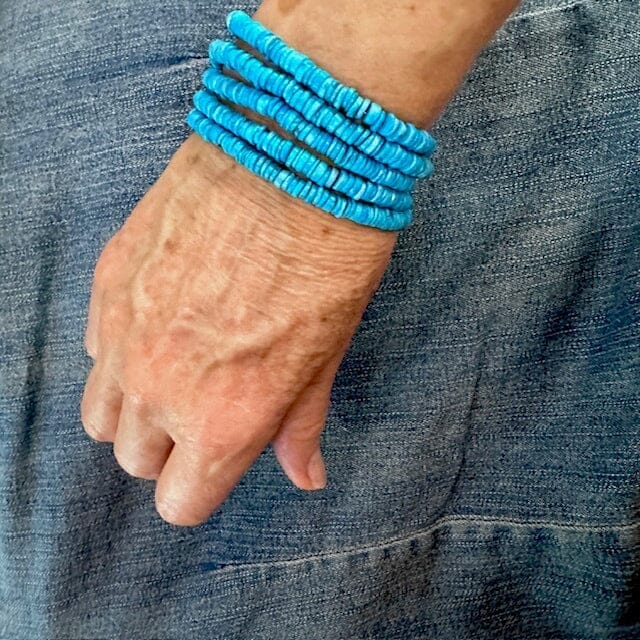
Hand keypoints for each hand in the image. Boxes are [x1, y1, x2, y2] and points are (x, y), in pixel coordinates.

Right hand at [80, 133, 396, 525]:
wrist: (294, 157)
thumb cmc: (329, 257)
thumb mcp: (327, 353)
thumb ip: (301, 425)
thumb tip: (305, 477)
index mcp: (225, 419)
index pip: (181, 503)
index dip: (203, 488)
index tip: (220, 462)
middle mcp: (161, 388)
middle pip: (137, 461)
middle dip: (172, 448)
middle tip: (209, 408)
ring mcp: (125, 334)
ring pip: (102, 415)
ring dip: (136, 409)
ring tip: (178, 373)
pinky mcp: (108, 282)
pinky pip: (97, 351)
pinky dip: (122, 354)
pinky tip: (163, 321)